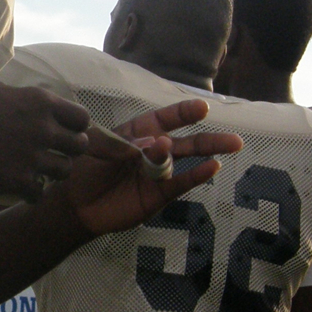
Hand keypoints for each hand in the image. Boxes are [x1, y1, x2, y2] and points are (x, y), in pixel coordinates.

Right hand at [0, 84, 91, 202]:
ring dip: (53, 173)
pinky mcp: (18, 180)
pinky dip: (32, 193)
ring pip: (65, 171)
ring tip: (38, 172)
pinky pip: (40, 193)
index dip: (75, 127)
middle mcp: (42, 128)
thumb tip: (31, 103)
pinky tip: (20, 188)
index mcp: (38, 102)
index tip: (64, 133)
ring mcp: (32, 156)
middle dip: (69, 151)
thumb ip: (21, 98)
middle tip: (52, 155)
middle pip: (80, 146)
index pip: (82, 118)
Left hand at [48, 100, 242, 239]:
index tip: (201, 108)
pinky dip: (196, 175)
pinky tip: (213, 168)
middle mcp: (153, 150)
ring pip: (186, 160)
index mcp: (139, 132)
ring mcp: (158, 173)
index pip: (164, 119)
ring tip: (231, 145)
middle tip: (234, 137)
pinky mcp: (159, 194)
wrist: (76, 204)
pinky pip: (180, 183)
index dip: (182, 113)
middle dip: (209, 137)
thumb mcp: (101, 149)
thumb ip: (127, 144)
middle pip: (185, 141)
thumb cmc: (86, 169)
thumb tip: (157, 141)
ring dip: (206, 152)